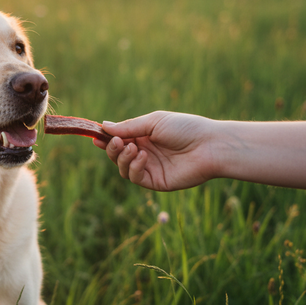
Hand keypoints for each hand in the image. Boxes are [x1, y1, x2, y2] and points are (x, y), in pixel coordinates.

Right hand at [92, 111, 217, 190]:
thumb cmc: (185, 128)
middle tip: (116, 142)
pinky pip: (135, 178)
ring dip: (123, 158)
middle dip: (112, 149)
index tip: (95, 137)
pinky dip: (134, 167)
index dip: (106, 139)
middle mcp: (145, 153)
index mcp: (144, 137)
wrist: (209, 146)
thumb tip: (104, 126)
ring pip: (123, 168)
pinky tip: (143, 156)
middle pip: (117, 155)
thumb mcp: (153, 122)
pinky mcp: (156, 182)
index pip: (119, 140)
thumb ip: (128, 127)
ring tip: (133, 147)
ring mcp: (150, 168)